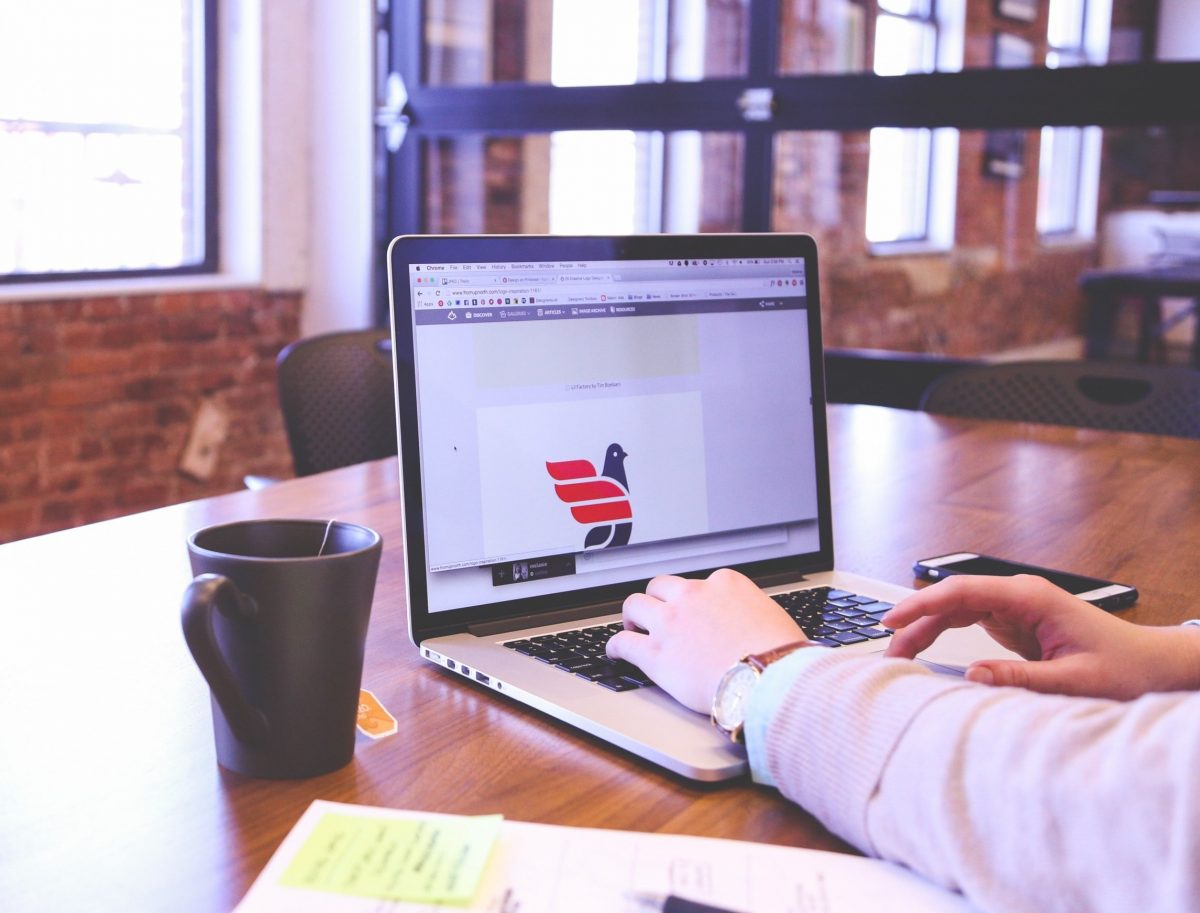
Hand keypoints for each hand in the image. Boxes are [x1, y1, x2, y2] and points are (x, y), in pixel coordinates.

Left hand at [606, 568, 806, 713]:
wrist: (770, 678)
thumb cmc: (780, 654)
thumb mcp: (772, 616)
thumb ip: (751, 612)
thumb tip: (752, 624)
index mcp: (724, 583)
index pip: (700, 583)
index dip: (694, 600)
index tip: (693, 612)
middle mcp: (693, 595)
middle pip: (661, 586)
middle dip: (657, 599)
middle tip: (657, 614)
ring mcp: (670, 623)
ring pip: (635, 605)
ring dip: (632, 616)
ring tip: (632, 626)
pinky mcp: (655, 654)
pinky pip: (622, 642)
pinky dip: (615, 647)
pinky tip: (615, 654)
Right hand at [883, 574, 1199, 699]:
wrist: (1152, 664)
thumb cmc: (1124, 668)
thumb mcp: (1074, 681)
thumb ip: (1020, 678)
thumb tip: (972, 675)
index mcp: (1030, 597)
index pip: (962, 592)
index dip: (921, 604)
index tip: (892, 621)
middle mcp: (1018, 595)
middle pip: (951, 600)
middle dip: (915, 622)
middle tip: (888, 651)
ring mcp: (1014, 607)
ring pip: (955, 611)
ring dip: (925, 629)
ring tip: (899, 654)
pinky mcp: (1013, 622)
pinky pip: (967, 622)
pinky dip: (943, 635)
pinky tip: (924, 650)